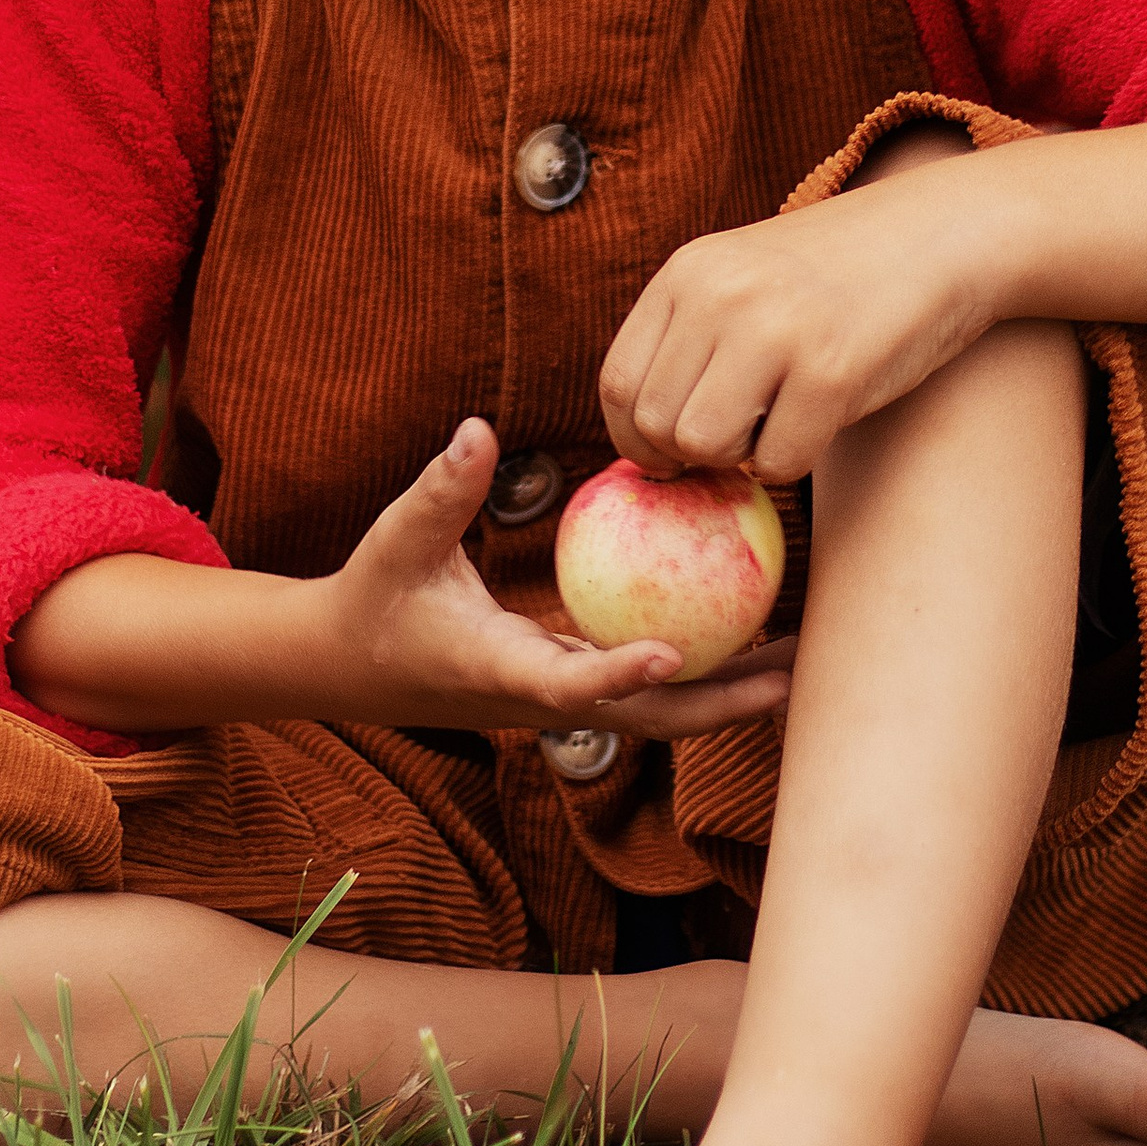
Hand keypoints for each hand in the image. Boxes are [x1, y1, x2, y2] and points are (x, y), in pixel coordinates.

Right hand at [323, 420, 793, 741]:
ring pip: (655, 709)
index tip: (672, 653)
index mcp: (499, 671)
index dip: (620, 675)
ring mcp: (559, 700)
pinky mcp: (565, 688)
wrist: (348, 666)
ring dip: (724, 691)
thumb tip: (477, 429)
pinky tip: (739, 625)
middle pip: (646, 717)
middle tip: (793, 672)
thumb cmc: (373, 597)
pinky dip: (693, 666)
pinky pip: (642, 686)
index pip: (568, 683)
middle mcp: (541, 699)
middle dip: (720, 704)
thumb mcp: (398, 540)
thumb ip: (442, 490)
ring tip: (797, 659)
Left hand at [601, 127, 1005, 485]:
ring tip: (780, 423)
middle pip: (657, 425)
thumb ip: (693, 337)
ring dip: (742, 458)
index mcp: (690, 272)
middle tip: (741, 439)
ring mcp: (775, 331)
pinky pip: (778, 462)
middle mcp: (721, 295)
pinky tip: (822, 421)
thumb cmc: (843, 274)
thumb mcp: (745, 276)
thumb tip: (644, 442)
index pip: (618, 382)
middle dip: (694, 454)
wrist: (945, 234)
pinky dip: (795, 461)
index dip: (638, 437)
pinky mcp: (831, 371)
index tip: (671, 455)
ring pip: (706, 447)